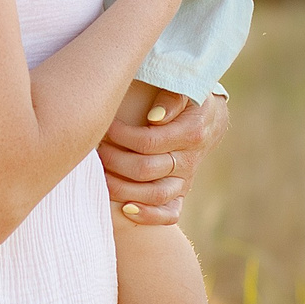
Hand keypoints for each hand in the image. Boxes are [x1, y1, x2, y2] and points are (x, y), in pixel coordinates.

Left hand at [101, 90, 229, 224]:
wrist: (208, 118)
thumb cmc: (187, 97)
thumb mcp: (184, 87)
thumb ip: (171, 97)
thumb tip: (154, 117)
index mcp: (191, 133)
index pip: (148, 142)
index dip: (121, 136)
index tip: (104, 126)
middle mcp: (189, 160)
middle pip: (145, 170)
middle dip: (113, 161)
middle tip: (95, 149)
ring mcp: (185, 180)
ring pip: (154, 195)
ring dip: (122, 188)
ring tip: (100, 176)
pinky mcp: (181, 193)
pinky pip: (169, 214)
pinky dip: (148, 216)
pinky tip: (126, 209)